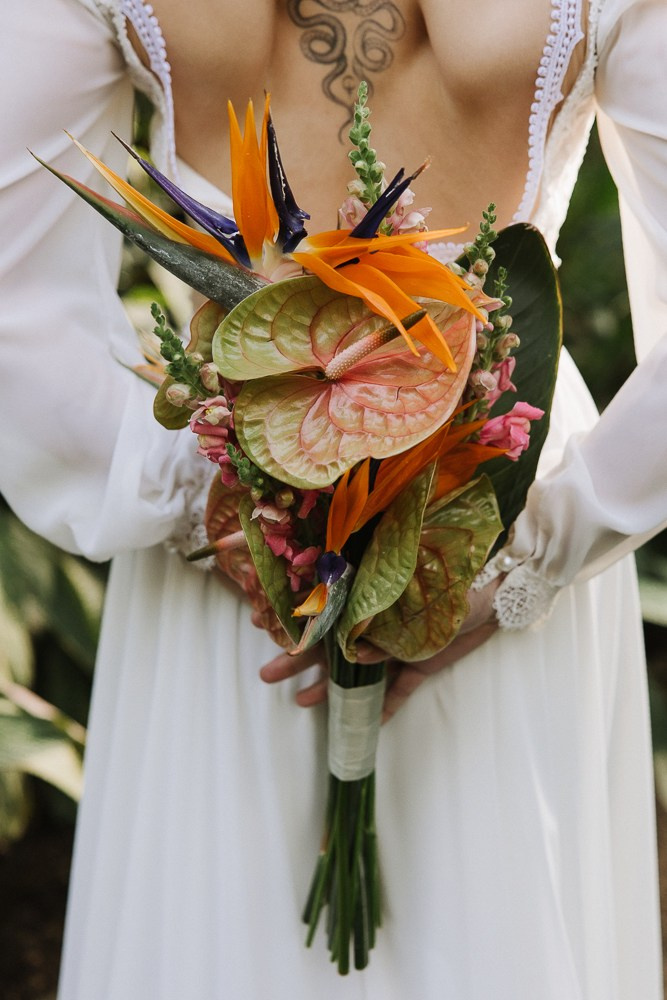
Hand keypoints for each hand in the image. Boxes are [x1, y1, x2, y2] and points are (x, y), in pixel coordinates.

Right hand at [258, 577, 501, 720]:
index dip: (295, 621)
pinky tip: (369, 724)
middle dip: (297, 660)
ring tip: (299, 702)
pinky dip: (387, 707)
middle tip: (266, 676)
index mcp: (368, 597)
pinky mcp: (421, 664)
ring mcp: (397, 646)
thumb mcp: (408, 590)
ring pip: (355, 672)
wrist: (496, 588)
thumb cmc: (450, 574)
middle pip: (329, 645)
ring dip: (328, 688)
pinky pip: (400, 690)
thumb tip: (354, 651)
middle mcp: (376, 622)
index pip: (323, 610)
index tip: (263, 626)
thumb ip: (380, 620)